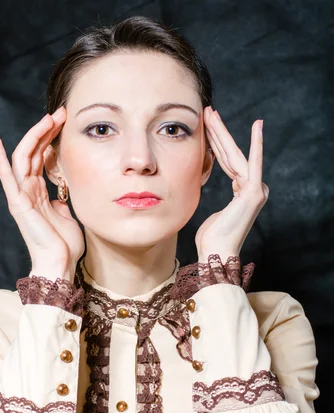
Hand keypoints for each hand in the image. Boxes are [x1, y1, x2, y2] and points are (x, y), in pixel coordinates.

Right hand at [0, 106, 84, 280]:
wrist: (60, 263)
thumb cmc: (64, 244)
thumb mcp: (68, 215)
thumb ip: (62, 200)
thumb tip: (63, 192)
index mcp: (38, 192)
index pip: (41, 157)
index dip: (51, 138)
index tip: (64, 121)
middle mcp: (27, 190)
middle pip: (33, 152)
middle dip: (46, 130)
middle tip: (61, 112)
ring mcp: (21, 195)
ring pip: (24, 157)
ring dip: (35, 135)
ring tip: (50, 118)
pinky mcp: (18, 202)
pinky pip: (8, 176)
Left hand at [195, 106, 268, 262]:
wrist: (216, 253)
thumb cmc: (210, 238)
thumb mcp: (210, 211)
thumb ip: (213, 195)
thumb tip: (202, 184)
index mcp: (242, 192)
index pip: (227, 161)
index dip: (217, 143)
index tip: (207, 125)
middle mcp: (253, 189)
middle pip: (231, 155)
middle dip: (218, 132)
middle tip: (207, 111)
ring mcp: (255, 190)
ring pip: (235, 155)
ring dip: (222, 134)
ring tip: (212, 113)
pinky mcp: (253, 192)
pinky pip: (253, 163)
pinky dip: (256, 145)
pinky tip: (257, 127)